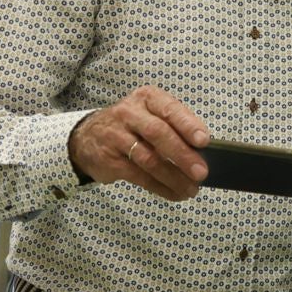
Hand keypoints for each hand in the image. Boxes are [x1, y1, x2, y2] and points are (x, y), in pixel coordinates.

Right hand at [68, 86, 210, 201]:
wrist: (87, 137)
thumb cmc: (131, 125)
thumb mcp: (150, 115)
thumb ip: (174, 127)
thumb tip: (202, 153)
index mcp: (147, 98)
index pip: (169, 109)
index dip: (187, 125)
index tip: (204, 141)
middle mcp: (130, 113)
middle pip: (158, 133)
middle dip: (182, 155)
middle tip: (201, 172)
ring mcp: (117, 136)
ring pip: (149, 159)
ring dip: (174, 177)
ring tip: (191, 189)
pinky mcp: (111, 160)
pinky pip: (140, 176)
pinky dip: (161, 187)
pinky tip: (175, 194)